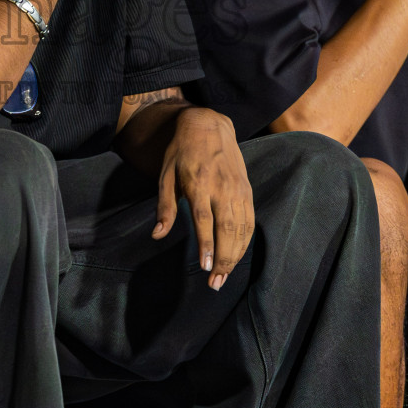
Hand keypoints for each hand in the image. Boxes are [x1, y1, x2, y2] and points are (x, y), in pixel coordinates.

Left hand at [153, 107, 254, 290]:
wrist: (209, 124)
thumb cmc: (181, 151)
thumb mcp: (165, 175)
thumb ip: (165, 207)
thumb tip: (157, 235)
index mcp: (198, 183)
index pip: (205, 220)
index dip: (207, 245)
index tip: (206, 267)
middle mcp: (221, 187)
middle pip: (226, 229)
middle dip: (223, 259)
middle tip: (216, 283)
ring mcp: (237, 189)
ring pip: (241, 228)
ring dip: (235, 255)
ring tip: (225, 276)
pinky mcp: (246, 190)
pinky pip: (250, 220)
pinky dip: (245, 241)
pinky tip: (238, 255)